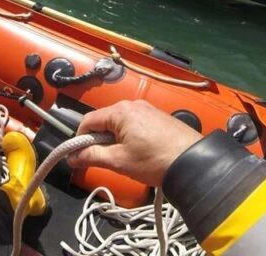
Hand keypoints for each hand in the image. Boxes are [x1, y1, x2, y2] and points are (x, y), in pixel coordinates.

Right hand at [67, 100, 201, 186]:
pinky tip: (138, 152)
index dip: (79, 139)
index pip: (88, 120)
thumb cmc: (154, 160)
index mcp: (119, 111)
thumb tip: (71, 157)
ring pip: (119, 123)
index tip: (79, 156)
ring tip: (123, 159)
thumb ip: (92, 156)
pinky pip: (135, 123)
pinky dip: (129, 135)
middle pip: (104, 120)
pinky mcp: (158, 116)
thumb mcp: (120, 161)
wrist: (193, 161)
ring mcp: (147, 108)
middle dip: (98, 140)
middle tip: (103, 160)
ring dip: (114, 139)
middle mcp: (132, 104)